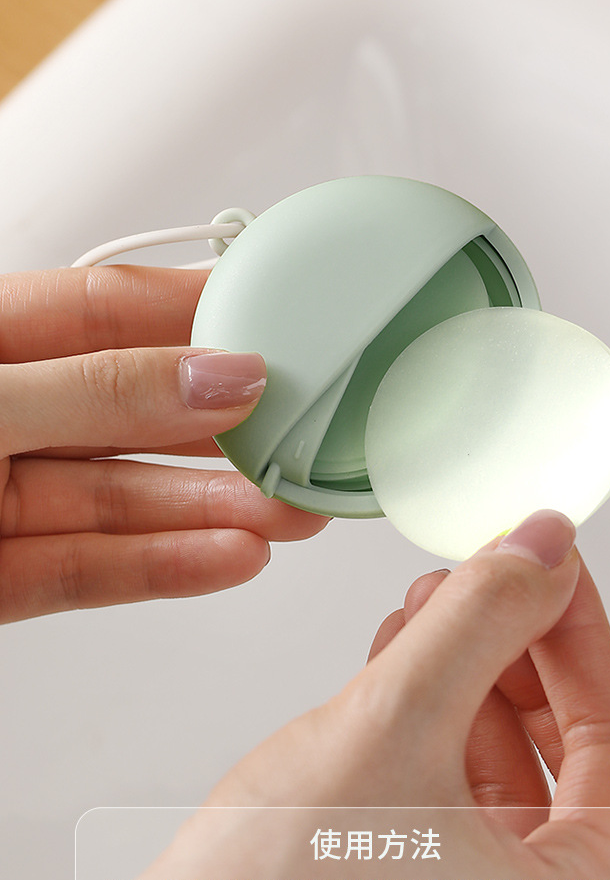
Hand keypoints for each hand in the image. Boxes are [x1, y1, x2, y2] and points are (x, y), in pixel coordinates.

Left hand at [0, 266, 327, 622]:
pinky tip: (232, 555)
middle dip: (226, 427)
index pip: (105, 312)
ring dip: (213, 507)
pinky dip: (162, 566)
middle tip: (308, 434)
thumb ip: (97, 390)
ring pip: (123, 498)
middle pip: (134, 411)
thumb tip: (217, 376)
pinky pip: (90, 567)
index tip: (282, 320)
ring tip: (293, 512)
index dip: (197, 313)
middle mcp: (3, 414)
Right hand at [1, 511, 609, 879]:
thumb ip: (482, 620)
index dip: (584, 635)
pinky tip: (404, 661)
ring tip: (436, 607)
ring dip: (476, 675)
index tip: (550, 565)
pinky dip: (440, 718)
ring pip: (512, 767)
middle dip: (523, 649)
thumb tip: (543, 552)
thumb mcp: (394, 722)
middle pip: (573, 754)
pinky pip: (462, 794)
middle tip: (495, 579)